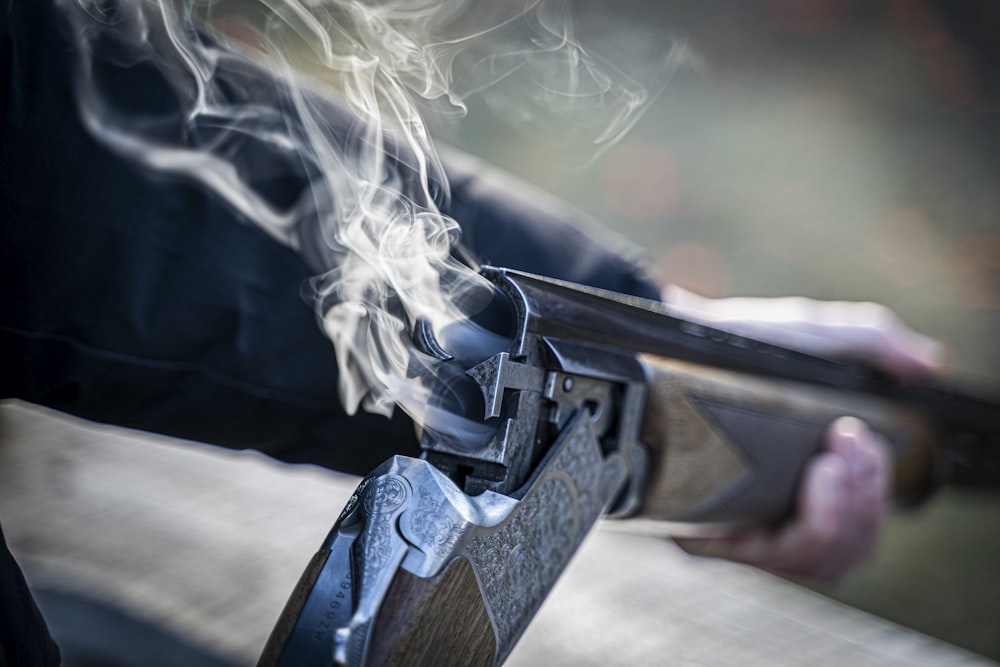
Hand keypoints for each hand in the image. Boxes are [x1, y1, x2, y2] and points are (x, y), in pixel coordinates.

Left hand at [662, 288, 941, 581]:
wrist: (674, 335)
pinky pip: (762, 556)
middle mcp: (766, 518)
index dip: (872, 499)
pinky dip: (808, 524)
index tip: (861, 439)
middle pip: (839, 554)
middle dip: (865, 501)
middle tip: (851, 441)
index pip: (851, 533)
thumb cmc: (741, 343)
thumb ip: (870, 341)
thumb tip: (927, 364)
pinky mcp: (700, 529)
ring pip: (812, 561)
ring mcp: (735, 527)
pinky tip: (815, 480)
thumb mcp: (810, 335)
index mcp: (798, 490)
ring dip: (843, 513)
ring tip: (833, 461)